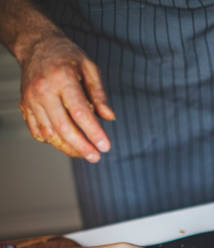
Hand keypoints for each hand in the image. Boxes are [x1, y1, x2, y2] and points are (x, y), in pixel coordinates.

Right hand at [19, 33, 113, 160]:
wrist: (37, 46)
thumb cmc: (67, 57)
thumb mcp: (89, 67)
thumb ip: (99, 94)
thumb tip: (109, 118)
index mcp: (62, 78)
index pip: (80, 113)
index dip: (94, 133)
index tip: (105, 147)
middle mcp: (44, 90)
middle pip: (63, 128)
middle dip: (82, 147)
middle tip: (96, 157)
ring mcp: (31, 100)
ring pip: (50, 134)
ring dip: (68, 148)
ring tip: (85, 153)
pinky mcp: (25, 107)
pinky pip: (38, 133)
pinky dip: (53, 142)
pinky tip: (67, 144)